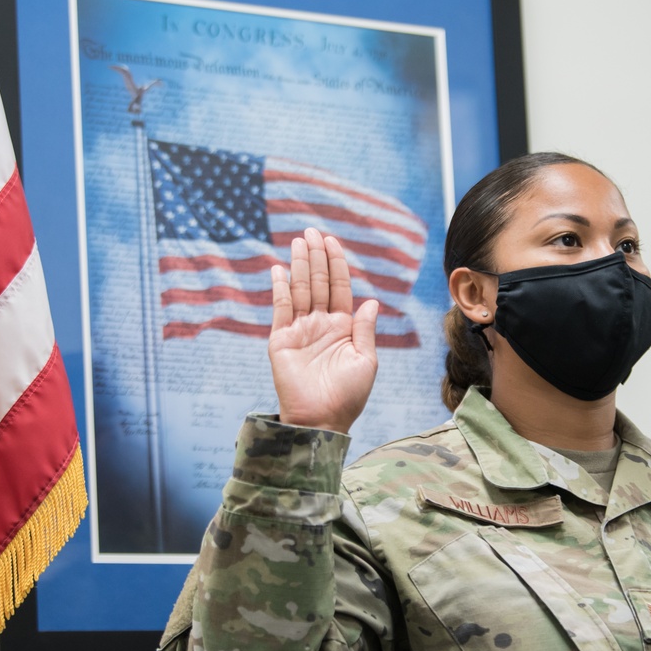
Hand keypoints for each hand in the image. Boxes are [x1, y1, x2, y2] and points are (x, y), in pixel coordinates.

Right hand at [269, 228, 378, 433]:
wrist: (322, 419)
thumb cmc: (348, 395)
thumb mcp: (366, 360)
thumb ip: (365, 329)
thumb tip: (371, 300)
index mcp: (342, 327)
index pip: (338, 288)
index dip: (336, 264)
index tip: (332, 241)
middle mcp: (320, 325)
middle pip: (318, 282)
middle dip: (316, 256)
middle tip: (311, 231)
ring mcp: (300, 331)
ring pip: (300, 290)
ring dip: (299, 265)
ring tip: (298, 241)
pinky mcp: (281, 341)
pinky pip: (280, 309)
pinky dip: (280, 288)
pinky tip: (280, 269)